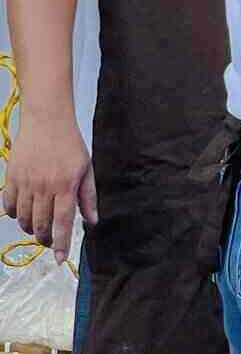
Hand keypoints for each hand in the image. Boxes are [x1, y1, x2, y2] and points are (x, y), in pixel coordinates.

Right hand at [1, 113, 94, 262]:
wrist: (47, 121)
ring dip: (32, 228)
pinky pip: (9, 206)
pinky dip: (16, 215)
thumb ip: (88, 197)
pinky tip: (24, 213)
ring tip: (39, 227)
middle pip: (41, 225)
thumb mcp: (86, 169)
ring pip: (25, 219)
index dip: (61, 244)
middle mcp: (44, 187)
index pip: (63, 222)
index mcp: (66, 185)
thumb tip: (92, 221)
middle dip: (45, 239)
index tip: (59, 259)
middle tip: (50, 241)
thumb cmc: (70, 145)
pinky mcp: (11, 179)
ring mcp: (25, 183)